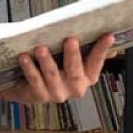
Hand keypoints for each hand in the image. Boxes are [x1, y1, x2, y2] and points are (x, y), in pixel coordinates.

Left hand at [0, 33, 115, 103]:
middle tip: (70, 40)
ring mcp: (57, 93)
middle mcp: (75, 87)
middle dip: (73, 55)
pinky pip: (35, 80)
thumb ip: (87, 49)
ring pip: (53, 75)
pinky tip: (25, 57)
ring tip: (41, 49)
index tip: (108, 36)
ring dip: (47, 61)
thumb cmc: (54, 68)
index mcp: (87, 76)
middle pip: (75, 71)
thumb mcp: (70, 58)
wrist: (28, 87)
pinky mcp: (39, 96)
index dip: (102, 49)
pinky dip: (30, 68)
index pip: (97, 62)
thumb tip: (108, 37)